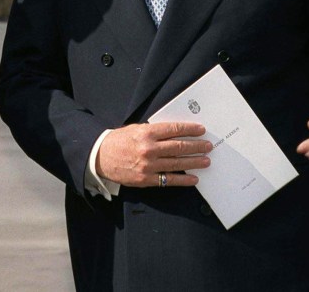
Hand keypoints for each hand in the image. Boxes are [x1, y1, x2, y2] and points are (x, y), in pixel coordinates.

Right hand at [96, 122, 210, 187]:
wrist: (100, 157)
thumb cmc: (119, 141)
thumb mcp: (136, 129)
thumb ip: (154, 131)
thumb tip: (176, 133)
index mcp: (146, 133)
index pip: (174, 130)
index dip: (190, 129)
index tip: (201, 130)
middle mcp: (148, 149)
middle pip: (178, 147)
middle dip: (196, 146)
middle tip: (208, 146)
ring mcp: (148, 165)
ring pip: (177, 163)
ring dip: (194, 162)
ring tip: (205, 160)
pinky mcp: (146, 179)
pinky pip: (168, 180)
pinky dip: (183, 179)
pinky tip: (193, 178)